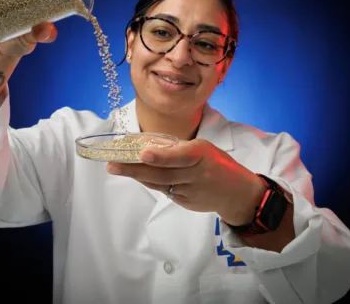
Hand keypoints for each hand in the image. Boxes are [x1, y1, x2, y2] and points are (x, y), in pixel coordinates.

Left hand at [106, 139, 265, 225]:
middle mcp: (195, 174)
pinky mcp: (185, 202)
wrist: (237, 194)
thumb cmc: (218, 164)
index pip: (179, 156)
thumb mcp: (204, 148)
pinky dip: (151, 182)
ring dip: (137, 176)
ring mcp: (189, 191)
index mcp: (201, 154)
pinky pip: (164, 190)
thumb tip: (149, 147)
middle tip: (112, 164)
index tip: (143, 154)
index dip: (161, 156)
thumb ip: (180, 149)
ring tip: (116, 168)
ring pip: (159, 183)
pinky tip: (138, 176)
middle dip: (134, 169)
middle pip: (162, 173)